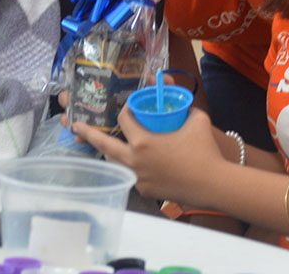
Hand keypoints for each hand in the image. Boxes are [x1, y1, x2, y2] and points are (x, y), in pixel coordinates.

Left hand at [73, 107, 225, 202]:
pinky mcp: (145, 191)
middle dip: (88, 135)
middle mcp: (135, 161)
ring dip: (109, 153)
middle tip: (75, 127)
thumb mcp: (197, 119)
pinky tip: (131, 163)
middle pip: (105, 145)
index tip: (128, 106)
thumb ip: (186, 106)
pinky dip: (128, 167)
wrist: (212, 184)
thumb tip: (180, 97)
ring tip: (104, 145)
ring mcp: (138, 179)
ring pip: (115, 163)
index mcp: (143, 142)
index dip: (125, 109)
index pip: (124, 119)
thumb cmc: (204, 151)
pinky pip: (130, 176)